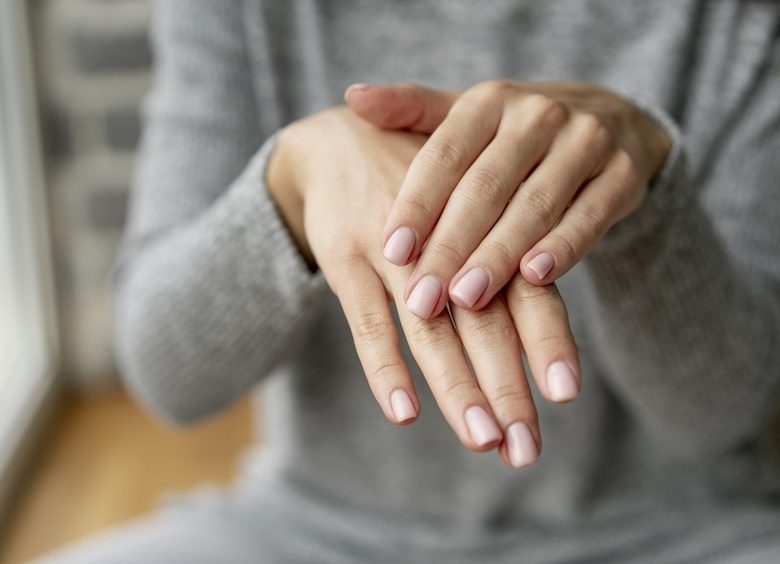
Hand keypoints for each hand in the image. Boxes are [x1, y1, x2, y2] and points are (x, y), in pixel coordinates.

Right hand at [268, 108, 579, 465]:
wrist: (338, 138)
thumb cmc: (418, 189)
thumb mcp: (462, 211)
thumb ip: (496, 265)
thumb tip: (533, 343)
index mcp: (486, 227)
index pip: (526, 292)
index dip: (546, 342)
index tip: (565, 396)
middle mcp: (446, 239)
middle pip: (484, 323)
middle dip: (506, 388)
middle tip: (526, 450)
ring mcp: (392, 250)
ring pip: (429, 329)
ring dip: (457, 387)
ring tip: (483, 441)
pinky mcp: (344, 255)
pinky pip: (364, 320)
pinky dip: (384, 367)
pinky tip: (404, 412)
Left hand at [345, 81, 670, 317]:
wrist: (609, 121)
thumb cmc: (514, 133)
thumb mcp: (466, 116)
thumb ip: (412, 111)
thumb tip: (354, 97)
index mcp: (489, 101)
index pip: (444, 154)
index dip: (416, 204)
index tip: (390, 251)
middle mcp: (537, 114)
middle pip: (485, 188)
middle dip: (450, 246)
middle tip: (422, 297)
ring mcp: (586, 141)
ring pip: (534, 206)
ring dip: (498, 255)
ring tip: (466, 298)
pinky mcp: (623, 174)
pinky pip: (589, 216)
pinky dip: (563, 247)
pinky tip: (535, 277)